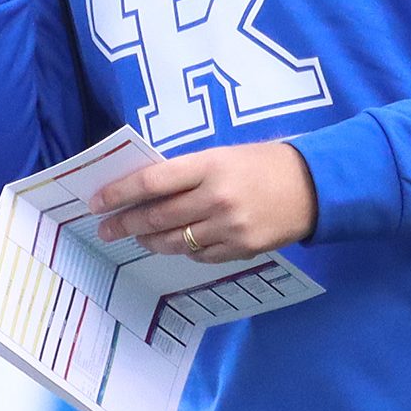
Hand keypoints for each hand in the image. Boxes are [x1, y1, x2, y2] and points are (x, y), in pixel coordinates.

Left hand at [93, 141, 318, 262]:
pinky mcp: (241, 250)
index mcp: (209, 166)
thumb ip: (187, 172)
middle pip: (157, 216)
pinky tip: (175, 243)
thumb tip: (145, 189)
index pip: (152, 182)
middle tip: (105, 229)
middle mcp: (216, 198)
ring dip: (148, 241)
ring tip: (135, 237)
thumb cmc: (263, 163)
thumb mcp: (223, 155)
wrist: (314, 186)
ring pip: (174, 242)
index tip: (97, 202)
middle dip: (125, 224)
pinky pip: (199, 255)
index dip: (119, 194)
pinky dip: (183, 249)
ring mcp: (229, 228)